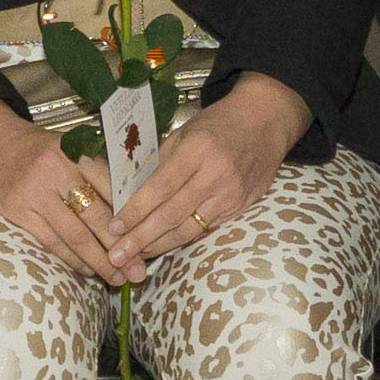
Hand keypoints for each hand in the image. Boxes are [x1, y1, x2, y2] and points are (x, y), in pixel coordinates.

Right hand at [0, 103, 128, 283]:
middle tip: (139, 272)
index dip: (133, 219)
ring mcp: (35, 191)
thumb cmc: (37, 150)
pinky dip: (71, 259)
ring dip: (99, 261)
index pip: (113, 189)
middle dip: (121, 248)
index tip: (150, 240)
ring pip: (75, 234)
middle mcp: (57, 170)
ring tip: (117, 279)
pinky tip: (87, 270)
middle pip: (97, 216)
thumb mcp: (68, 150)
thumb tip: (134, 210)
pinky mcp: (16, 209)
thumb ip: (97, 173)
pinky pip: (51, 241)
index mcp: (77, 153)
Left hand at [107, 74, 308, 272]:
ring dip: (159, 245)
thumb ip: (160, 163)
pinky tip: (163, 246)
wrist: (265, 122)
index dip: (136, 211)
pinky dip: (182, 239)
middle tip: (117, 256)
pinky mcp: (240, 207)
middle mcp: (216, 175)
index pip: (160, 187)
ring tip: (135, 257)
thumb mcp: (184, 133)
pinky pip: (205, 229)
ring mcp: (231, 194)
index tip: (114, 227)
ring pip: (189, 228)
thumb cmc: (218, 124)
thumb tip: (131, 194)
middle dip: (141, 238)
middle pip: (172, 214)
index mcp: (197, 150)